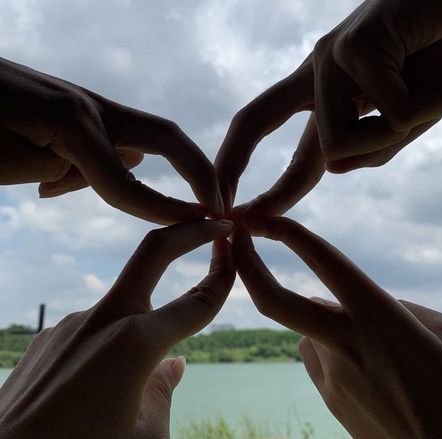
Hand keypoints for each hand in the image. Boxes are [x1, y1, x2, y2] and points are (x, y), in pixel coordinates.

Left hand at [0, 57, 223, 223]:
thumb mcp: (6, 161)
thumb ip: (69, 169)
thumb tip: (127, 167)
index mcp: (71, 121)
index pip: (127, 180)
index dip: (164, 210)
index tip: (199, 228)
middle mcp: (87, 107)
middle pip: (166, 137)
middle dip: (199, 171)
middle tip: (219, 203)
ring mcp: (83, 104)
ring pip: (141, 139)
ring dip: (161, 170)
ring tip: (155, 204)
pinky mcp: (73, 109)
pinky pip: (112, 139)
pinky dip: (112, 166)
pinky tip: (69, 181)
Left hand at [0, 219, 234, 438]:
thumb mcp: (143, 438)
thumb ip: (164, 394)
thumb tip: (175, 364)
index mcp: (134, 346)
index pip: (195, 302)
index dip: (222, 278)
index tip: (234, 257)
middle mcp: (102, 321)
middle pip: (153, 252)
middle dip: (190, 231)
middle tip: (215, 221)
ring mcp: (71, 323)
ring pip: (125, 302)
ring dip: (147, 315)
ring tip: (137, 374)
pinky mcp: (50, 336)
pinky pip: (96, 328)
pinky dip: (114, 341)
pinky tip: (101, 380)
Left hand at [215, 0, 441, 211]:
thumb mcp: (405, 119)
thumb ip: (370, 147)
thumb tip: (333, 168)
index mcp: (323, 92)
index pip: (272, 135)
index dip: (253, 175)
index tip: (237, 212)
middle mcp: (316, 73)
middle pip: (254, 120)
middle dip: (230, 164)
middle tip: (221, 210)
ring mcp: (331, 56)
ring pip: (336, 143)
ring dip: (394, 137)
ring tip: (436, 90)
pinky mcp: (356, 44)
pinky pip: (386, 113)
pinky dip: (426, 106)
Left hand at [233, 218, 441, 437]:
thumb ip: (398, 306)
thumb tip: (347, 297)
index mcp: (379, 318)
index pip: (324, 262)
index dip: (289, 234)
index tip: (264, 217)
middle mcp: (345, 342)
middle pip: (274, 301)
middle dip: (246, 265)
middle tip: (233, 241)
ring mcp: (330, 372)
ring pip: (308, 325)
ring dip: (325, 318)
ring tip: (375, 346)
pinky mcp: (327, 393)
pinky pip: (317, 352)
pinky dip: (331, 343)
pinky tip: (365, 365)